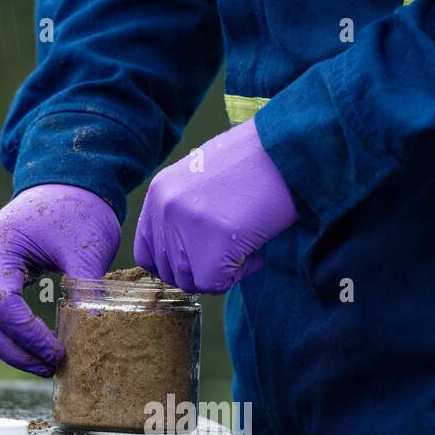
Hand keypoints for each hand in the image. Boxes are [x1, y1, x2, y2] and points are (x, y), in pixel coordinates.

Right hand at [0, 184, 119, 376]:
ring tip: (45, 364)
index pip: (1, 305)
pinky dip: (10, 334)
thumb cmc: (77, 208)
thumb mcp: (87, 248)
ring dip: (10, 348)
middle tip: (49, 368)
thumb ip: (87, 288)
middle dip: (13, 351)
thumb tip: (95, 331)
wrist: (66, 181)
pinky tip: (37, 347)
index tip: (58, 352)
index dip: (27, 336)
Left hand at [134, 119, 297, 293]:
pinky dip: (238, 275)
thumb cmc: (257, 164)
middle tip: (232, 251)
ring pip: (191, 282)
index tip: (201, 261)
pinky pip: (215, 284)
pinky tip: (254, 253)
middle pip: (170, 273)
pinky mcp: (212, 244)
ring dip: (222, 274)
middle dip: (202, 271)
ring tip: (246, 247)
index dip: (175, 266)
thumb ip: (185, 214)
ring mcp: (185, 226)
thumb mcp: (205, 181)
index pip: (147, 254)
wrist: (288, 149)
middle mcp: (165, 209)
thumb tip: (185, 258)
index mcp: (159, 193)